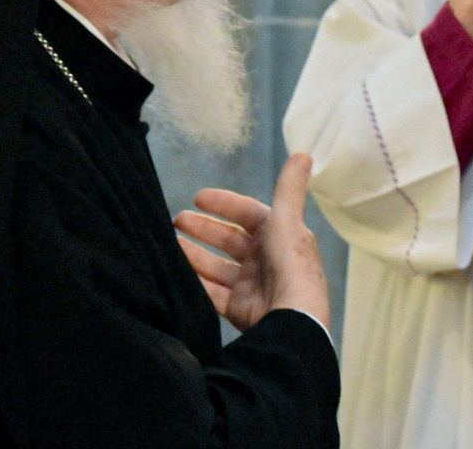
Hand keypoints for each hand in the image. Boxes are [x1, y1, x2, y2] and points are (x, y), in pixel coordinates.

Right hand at [175, 153, 332, 332]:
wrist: (291, 320)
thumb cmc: (290, 266)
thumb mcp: (287, 221)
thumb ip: (289, 190)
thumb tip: (303, 153)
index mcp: (281, 237)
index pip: (248, 214)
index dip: (224, 204)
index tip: (197, 197)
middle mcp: (266, 260)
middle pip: (229, 240)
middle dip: (204, 228)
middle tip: (177, 220)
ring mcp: (252, 285)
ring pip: (217, 265)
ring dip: (195, 253)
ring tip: (169, 243)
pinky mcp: (239, 309)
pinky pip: (211, 291)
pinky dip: (195, 281)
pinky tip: (174, 271)